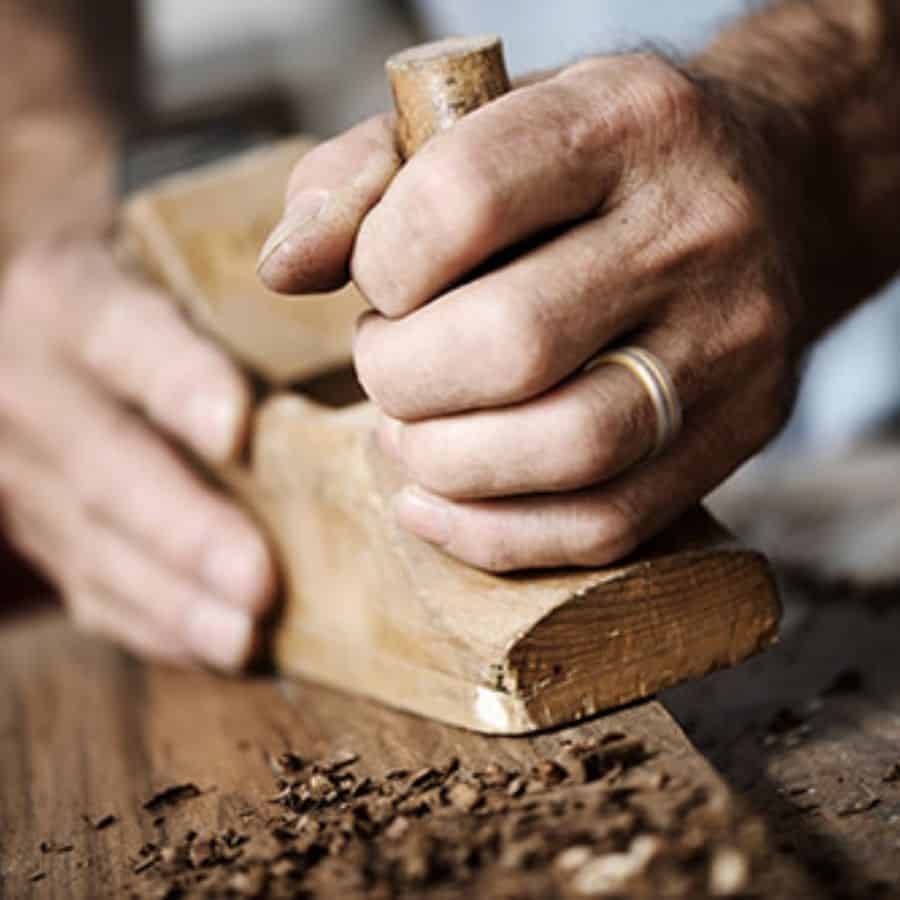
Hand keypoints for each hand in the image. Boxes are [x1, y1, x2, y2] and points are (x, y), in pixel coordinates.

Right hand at [0, 239, 274, 665]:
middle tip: (258, 581)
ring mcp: (18, 472)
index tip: (236, 429)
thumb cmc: (136, 290)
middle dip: (185, 531)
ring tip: (242, 635)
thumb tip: (349, 336)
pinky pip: (88, 587)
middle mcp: (28, 388)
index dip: (178, 384)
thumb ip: (225, 296)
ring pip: (94, 545)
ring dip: (173, 599)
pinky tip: (212, 647)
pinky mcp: (37, 532)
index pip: (122, 339)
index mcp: (67, 300)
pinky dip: (153, 624)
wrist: (33, 338)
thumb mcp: (161, 267)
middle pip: (106, 468)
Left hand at [260, 54, 804, 571]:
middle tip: (386, 368)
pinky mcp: (742, 431)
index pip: (463, 202)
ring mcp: (732, 342)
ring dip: (446, 464)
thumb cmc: (599, 165)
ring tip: (410, 437)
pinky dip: (497, 535)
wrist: (773, 194)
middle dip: (402, 378)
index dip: (381, 263)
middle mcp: (696, 229)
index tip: (378, 283)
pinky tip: (436, 506)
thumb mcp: (489, 125)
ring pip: (568, 447)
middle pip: (512, 343)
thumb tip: (283, 268)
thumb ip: (365, 177)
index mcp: (626, 120)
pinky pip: (609, 523)